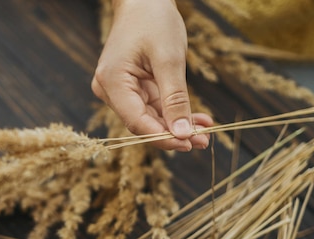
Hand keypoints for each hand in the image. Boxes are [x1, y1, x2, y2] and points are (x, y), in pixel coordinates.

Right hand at [91, 0, 211, 150]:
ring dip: (177, 124)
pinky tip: (195, 118)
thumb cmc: (154, 21)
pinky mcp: (129, 87)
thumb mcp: (170, 59)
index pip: (137, 121)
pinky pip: (152, 105)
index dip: (163, 137)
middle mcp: (109, 90)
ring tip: (205, 130)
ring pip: (149, 116)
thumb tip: (182, 133)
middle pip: (142, 122)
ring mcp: (118, 90)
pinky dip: (173, 111)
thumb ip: (175, 99)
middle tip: (204, 140)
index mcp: (112, 82)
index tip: (189, 143)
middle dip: (173, 132)